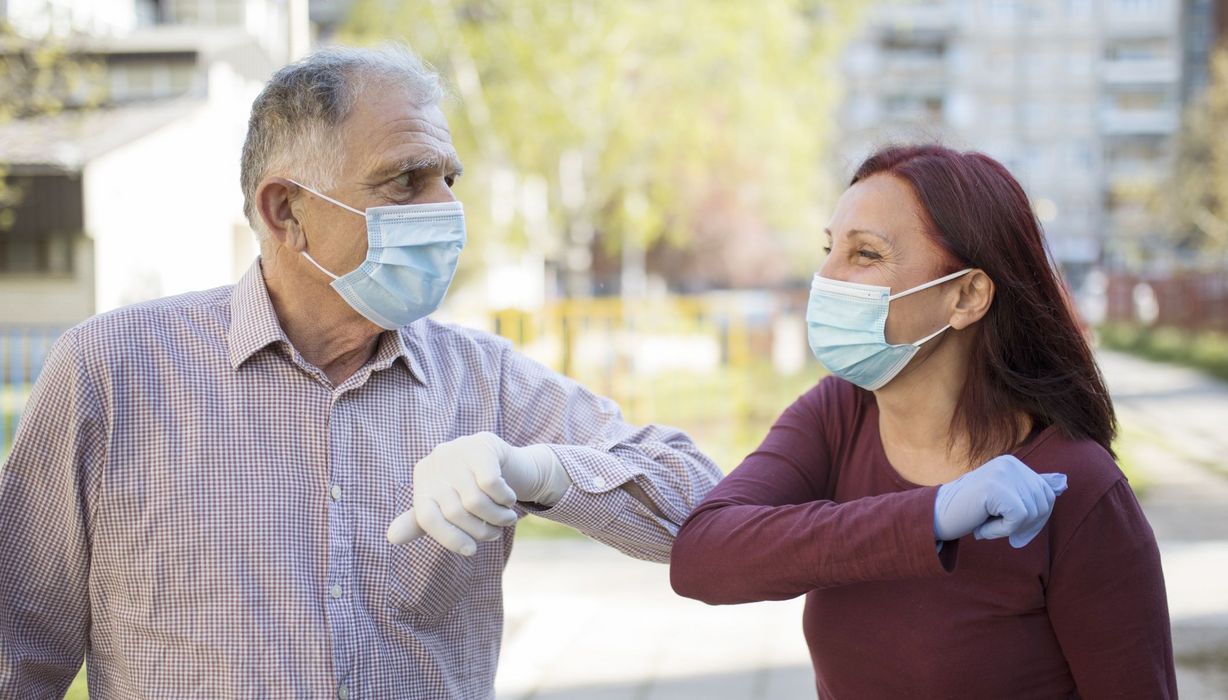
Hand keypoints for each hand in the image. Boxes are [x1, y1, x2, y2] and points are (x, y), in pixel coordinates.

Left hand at [386, 432, 570, 554]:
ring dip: (498, 518)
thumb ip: (420, 522)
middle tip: (495, 533)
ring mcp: (458, 450)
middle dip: (480, 530)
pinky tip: (510, 499)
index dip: (449, 539)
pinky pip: (491, 484)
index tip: (471, 551)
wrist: (501, 460)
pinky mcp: (482, 444)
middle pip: (454, 512)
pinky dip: (505, 499)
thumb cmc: (469, 488)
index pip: (427, 518)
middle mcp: (436, 460)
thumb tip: (391, 537)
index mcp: (422, 476)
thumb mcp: (444, 504)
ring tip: (507, 519)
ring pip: (475, 501)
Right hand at [933, 455, 1067, 547]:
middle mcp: (1009, 463)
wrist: (935, 517)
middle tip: (999, 529)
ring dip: (1009, 529)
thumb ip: (1029, 489)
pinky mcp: (995, 488)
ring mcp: (1001, 473)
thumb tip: (1063, 483)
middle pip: (1043, 503)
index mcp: (1013, 463)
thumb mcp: (1003, 498)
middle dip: (1026, 525)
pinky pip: (1018, 518)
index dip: (1036, 519)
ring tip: (985, 523)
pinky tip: (982, 527)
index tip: (1015, 531)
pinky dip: (1001, 531)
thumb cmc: (969, 511)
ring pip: (1032, 513)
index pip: (1046, 494)